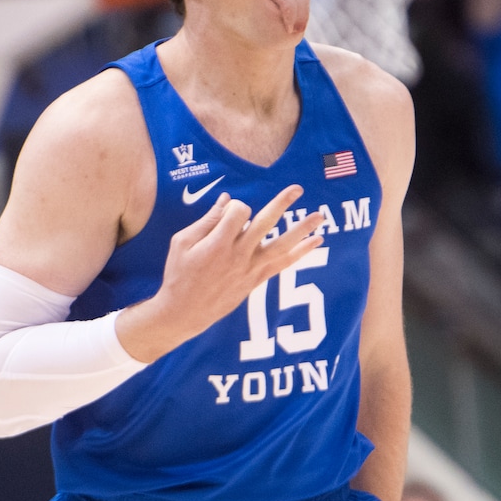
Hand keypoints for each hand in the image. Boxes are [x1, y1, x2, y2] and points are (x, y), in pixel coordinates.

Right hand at [118, 184, 323, 361]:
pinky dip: (300, 252)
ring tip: (320, 216)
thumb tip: (226, 199)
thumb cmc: (179, 274)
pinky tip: (316, 241)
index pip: (238, 212)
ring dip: (302, 230)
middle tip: (298, 188)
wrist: (184, 311)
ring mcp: (250, 269)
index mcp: (218, 243)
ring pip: (281, 246)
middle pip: (265, 223)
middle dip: (281, 203)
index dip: (234, 207)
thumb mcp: (182, 243)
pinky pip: (283, 264)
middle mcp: (238, 255)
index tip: (226, 213)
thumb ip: (207, 220)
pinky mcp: (256, 280)